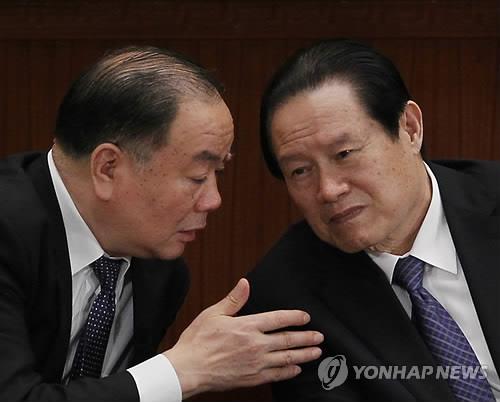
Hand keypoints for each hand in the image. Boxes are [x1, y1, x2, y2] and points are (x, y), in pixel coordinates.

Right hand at [163, 278, 322, 398]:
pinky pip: (276, 375)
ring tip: (316, 352)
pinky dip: (289, 372)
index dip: (294, 317)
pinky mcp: (252, 378)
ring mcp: (255, 363)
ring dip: (303, 355)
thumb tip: (245, 283)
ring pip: (286, 358)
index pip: (278, 319)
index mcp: (247, 326)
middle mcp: (255, 344)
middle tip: (319, 337)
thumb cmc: (198, 341)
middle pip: (287, 340)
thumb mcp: (214, 314)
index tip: (306, 317)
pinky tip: (296, 369)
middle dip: (306, 337)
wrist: (188, 369)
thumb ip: (234, 299)